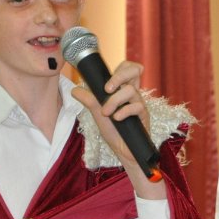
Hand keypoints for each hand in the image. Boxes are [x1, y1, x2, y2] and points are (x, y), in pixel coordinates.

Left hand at [71, 60, 164, 197]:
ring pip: (130, 90)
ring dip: (114, 101)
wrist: (123, 151)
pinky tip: (117, 119)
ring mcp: (139, 103)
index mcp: (122, 90)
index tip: (107, 80)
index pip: (127, 68)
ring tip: (106, 113)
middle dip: (119, 76)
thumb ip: (89, 100)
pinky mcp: (144, 115)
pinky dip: (123, 112)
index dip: (121, 67)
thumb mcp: (97, 115)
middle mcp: (132, 94)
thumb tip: (75, 90)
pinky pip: (136, 106)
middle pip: (133, 70)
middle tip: (107, 89)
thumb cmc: (114, 132)